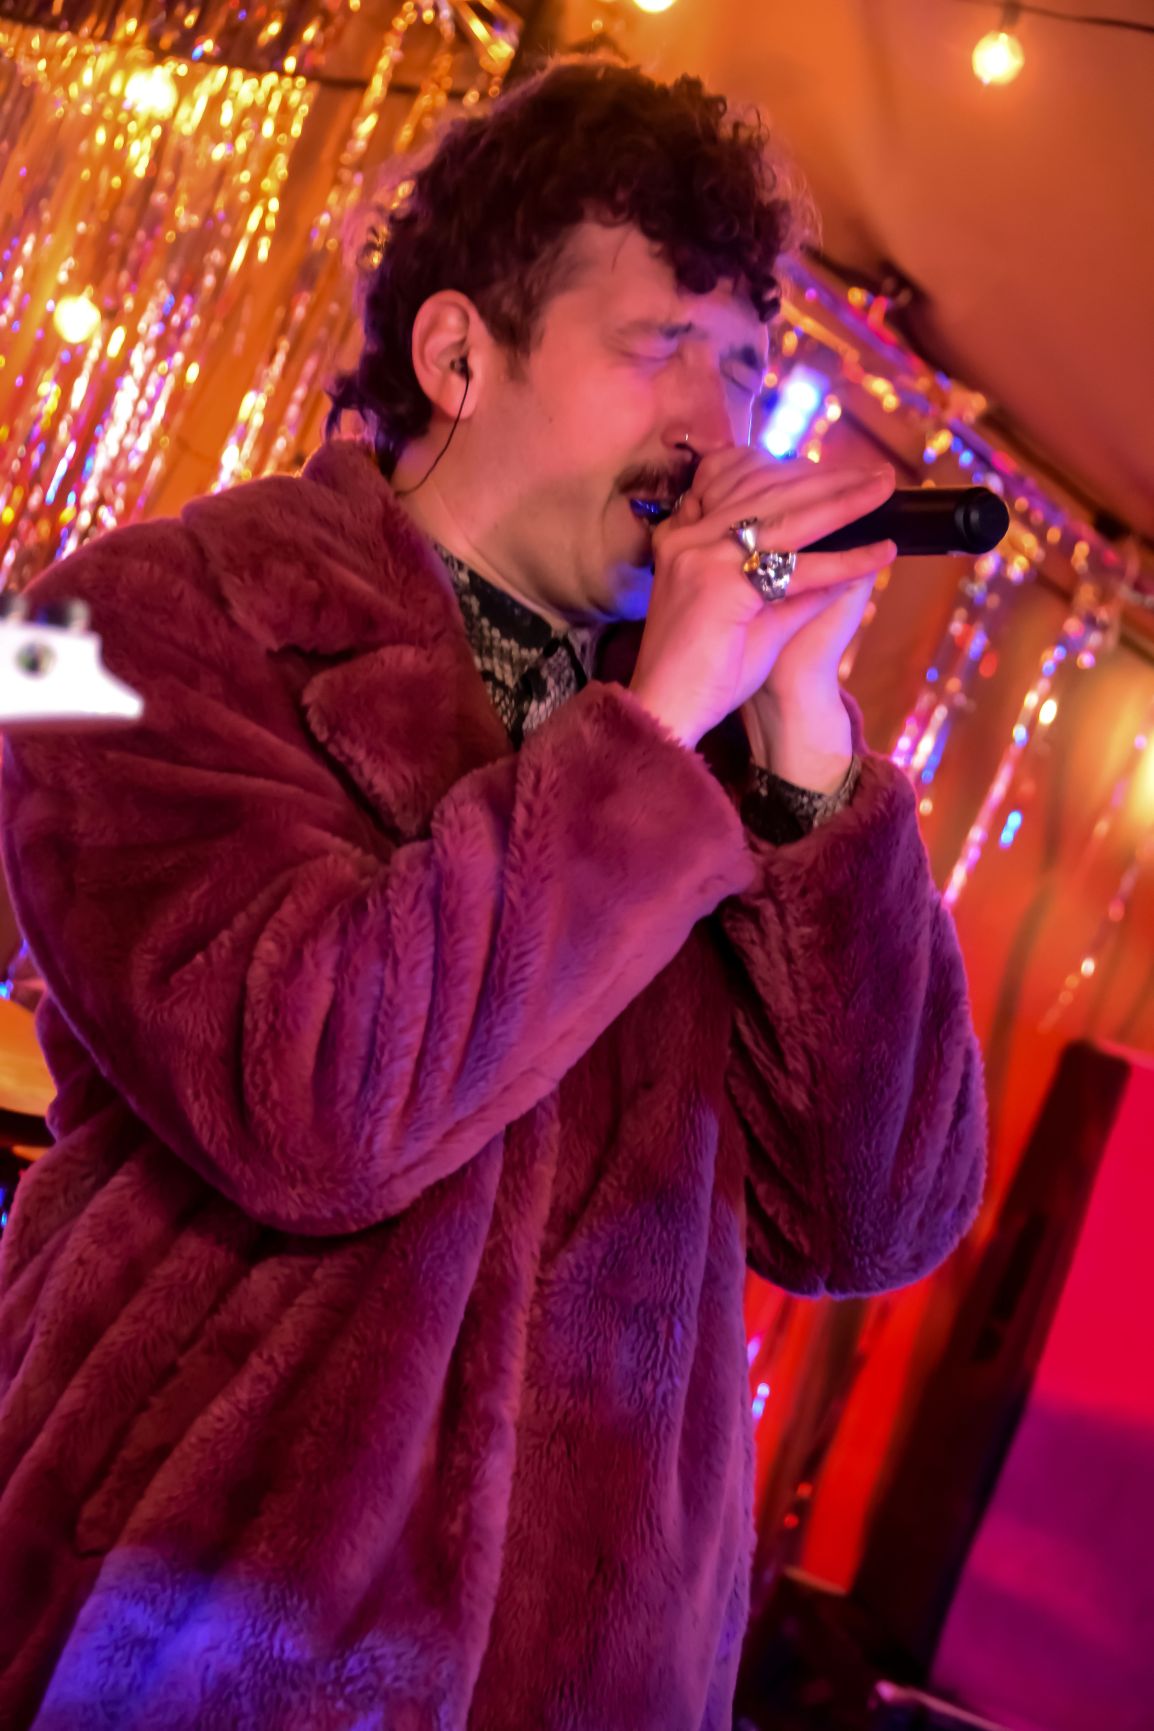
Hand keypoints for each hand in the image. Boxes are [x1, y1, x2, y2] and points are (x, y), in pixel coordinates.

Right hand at [628, 448, 895, 748]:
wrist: (666, 711)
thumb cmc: (702, 671)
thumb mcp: (750, 614)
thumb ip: (789, 584)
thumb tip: (842, 558)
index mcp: (684, 537)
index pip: (744, 482)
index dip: (796, 474)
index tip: (839, 474)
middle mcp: (688, 537)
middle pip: (769, 491)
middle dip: (829, 479)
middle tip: (877, 474)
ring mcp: (701, 556)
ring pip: (785, 518)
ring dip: (843, 502)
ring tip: (884, 491)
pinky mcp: (720, 584)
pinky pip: (797, 567)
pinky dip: (844, 559)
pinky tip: (880, 552)